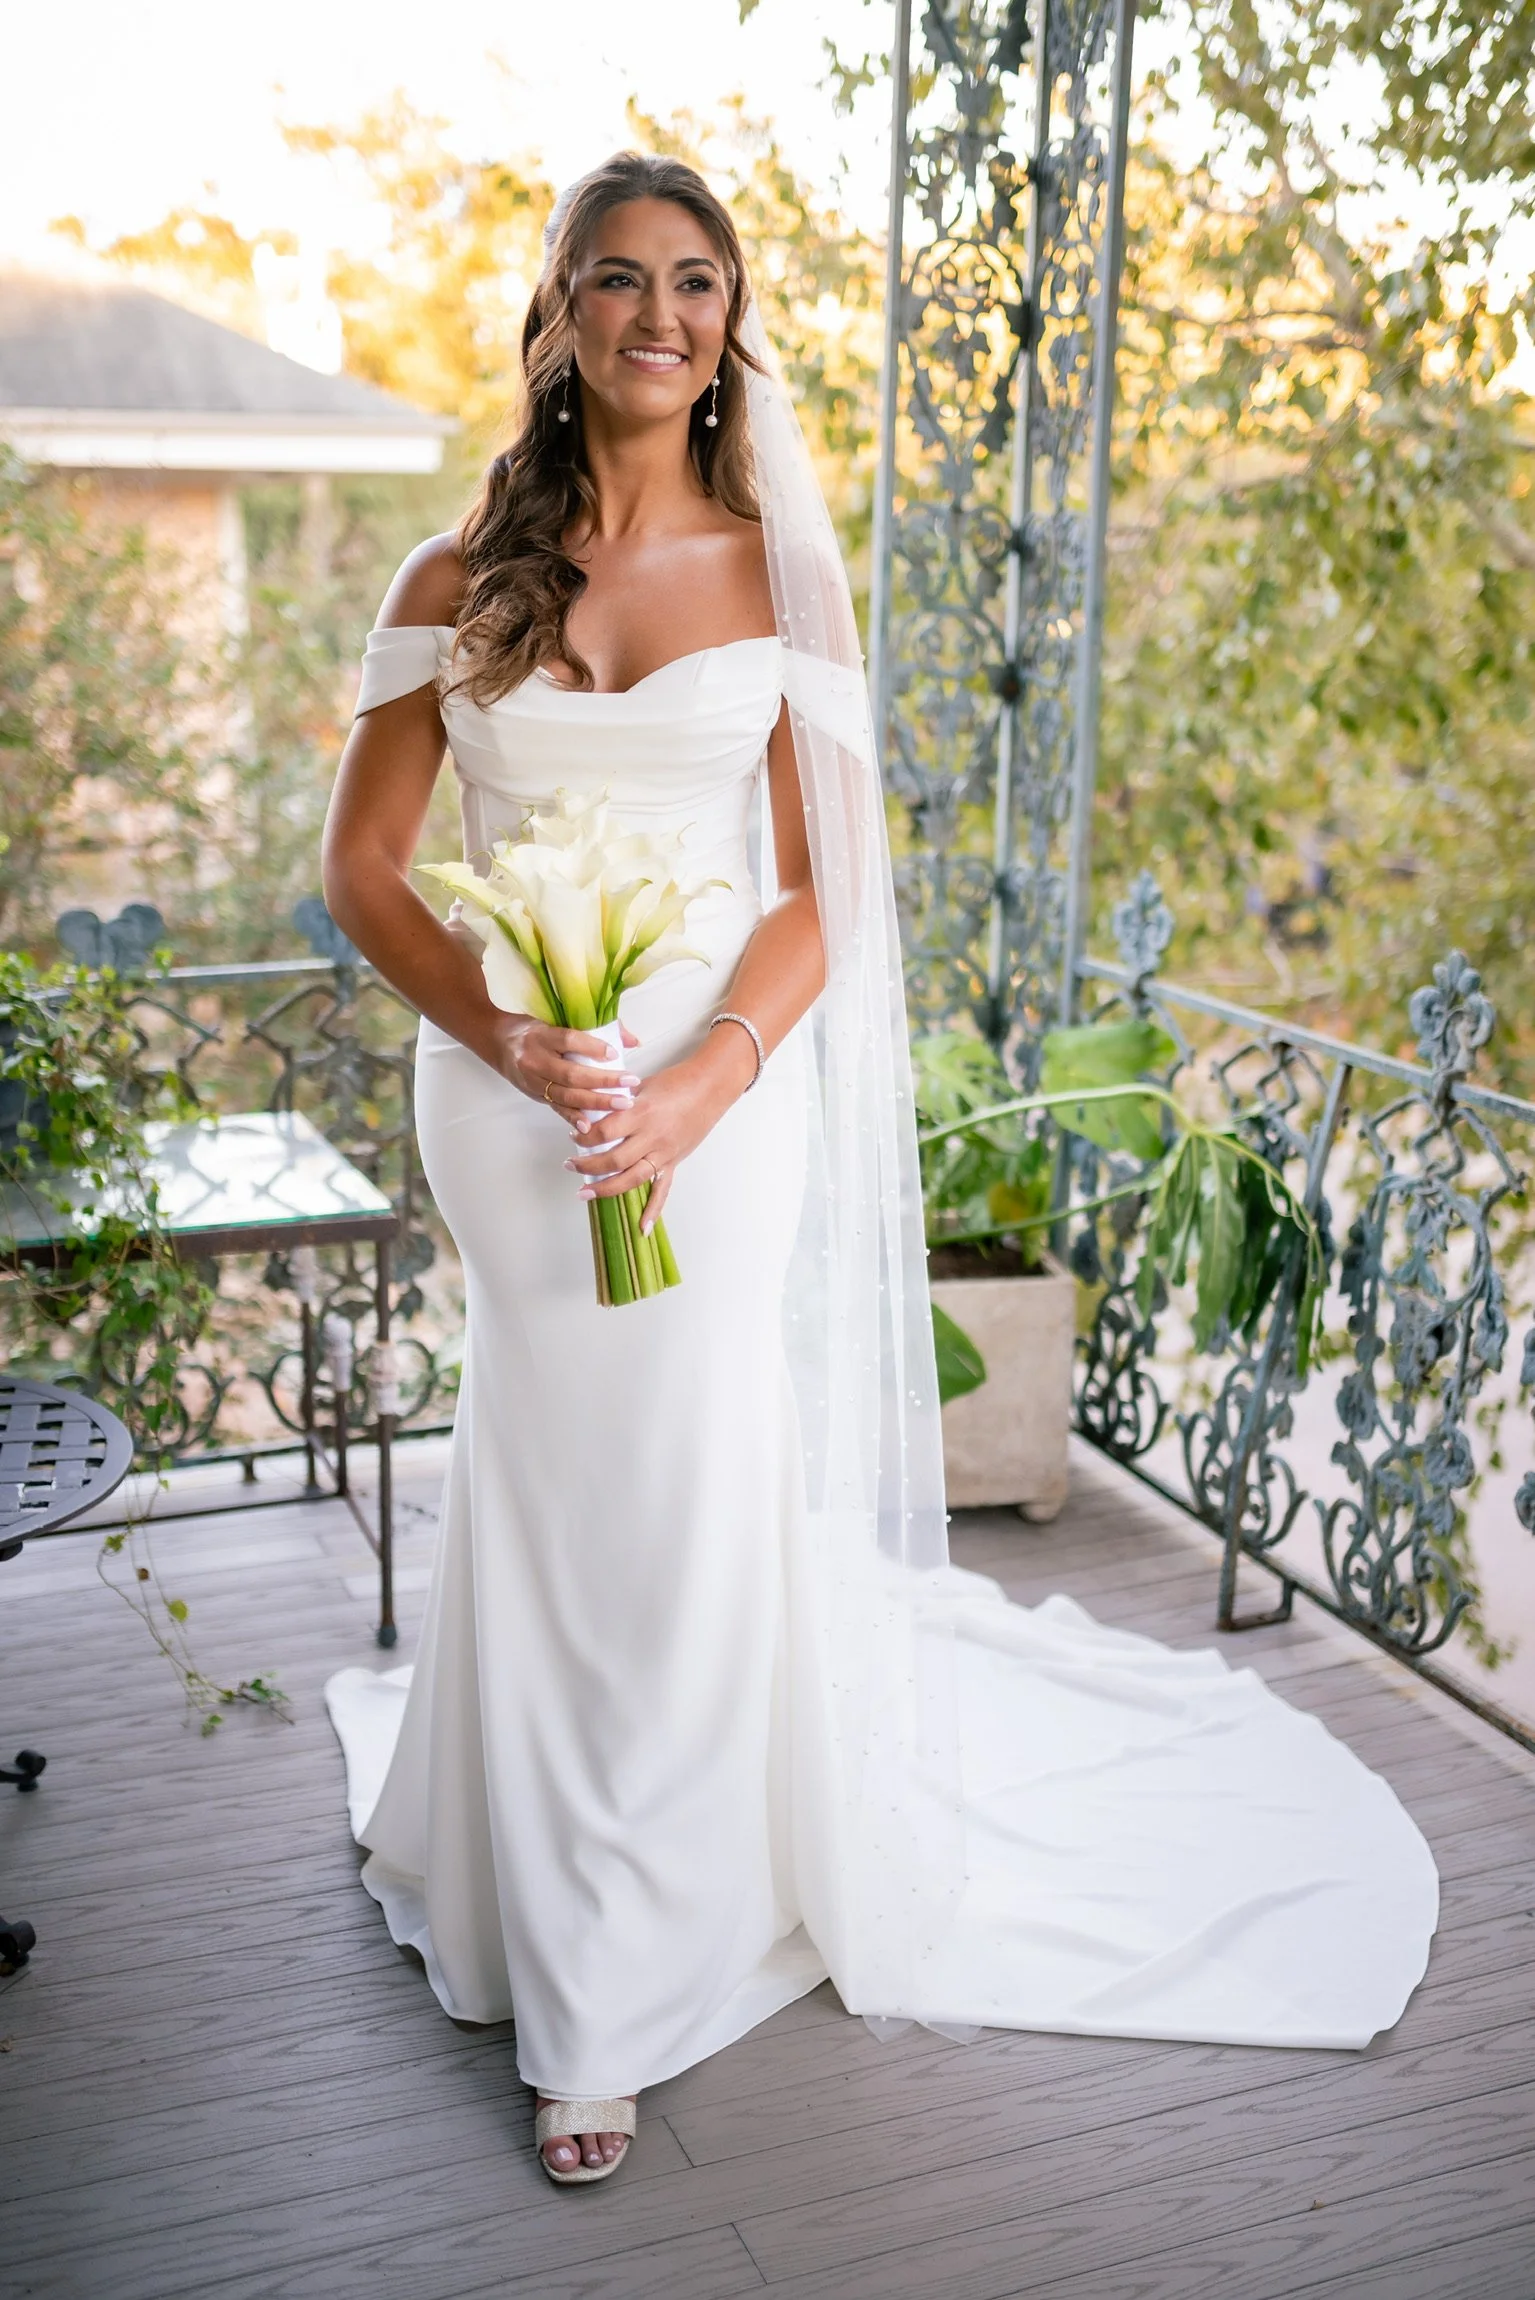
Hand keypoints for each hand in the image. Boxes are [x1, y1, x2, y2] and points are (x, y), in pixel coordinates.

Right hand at [494, 1016, 641, 1119]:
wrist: (496, 1042)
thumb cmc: (531, 1029)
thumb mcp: (555, 1020)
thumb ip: (594, 1028)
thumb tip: (631, 1040)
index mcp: (541, 1035)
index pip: (569, 1040)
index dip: (592, 1047)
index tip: (615, 1054)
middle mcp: (534, 1059)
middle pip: (571, 1073)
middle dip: (603, 1081)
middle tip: (630, 1083)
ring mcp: (533, 1081)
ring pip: (567, 1094)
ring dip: (596, 1101)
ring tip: (623, 1103)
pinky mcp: (535, 1095)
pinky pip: (557, 1108)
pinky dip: (574, 1118)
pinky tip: (591, 1126)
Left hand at [563, 1033, 754, 1230]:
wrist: (710, 1087)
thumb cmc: (676, 1081)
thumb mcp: (641, 1087)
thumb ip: (619, 1103)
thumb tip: (594, 1112)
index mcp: (641, 1113)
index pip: (604, 1132)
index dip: (584, 1137)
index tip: (573, 1136)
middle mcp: (652, 1137)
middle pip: (613, 1160)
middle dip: (586, 1166)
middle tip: (569, 1165)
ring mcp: (664, 1153)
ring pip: (632, 1179)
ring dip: (606, 1189)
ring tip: (584, 1193)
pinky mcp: (674, 1162)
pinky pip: (662, 1190)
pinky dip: (652, 1211)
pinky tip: (641, 1228)